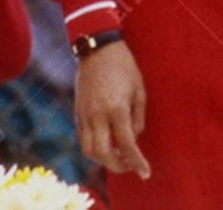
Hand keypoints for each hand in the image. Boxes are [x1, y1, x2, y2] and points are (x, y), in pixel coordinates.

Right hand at [76, 41, 150, 178]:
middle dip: (118, 166)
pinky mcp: (77, 112)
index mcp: (117, 108)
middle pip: (104, 154)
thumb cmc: (124, 67)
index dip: (137, 162)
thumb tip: (133, 139)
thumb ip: (138, 118)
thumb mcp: (140, 90)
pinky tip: (107, 145)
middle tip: (130, 166)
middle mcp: (98, 115)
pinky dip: (94, 149)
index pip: (127, 145)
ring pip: (89, 151)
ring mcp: (84, 115)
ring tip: (119, 157)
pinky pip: (83, 139)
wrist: (97, 49)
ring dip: (104, 160)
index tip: (145, 173)